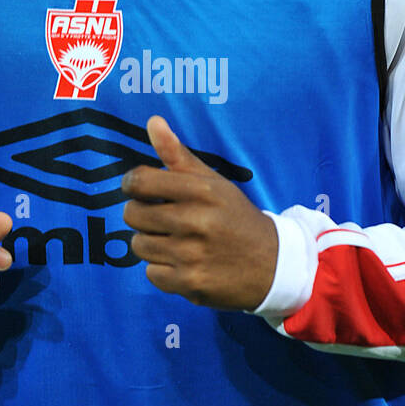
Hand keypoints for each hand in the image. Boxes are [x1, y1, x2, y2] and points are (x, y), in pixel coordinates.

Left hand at [121, 115, 277, 309]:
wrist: (273, 266)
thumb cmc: (236, 218)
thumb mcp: (214, 183)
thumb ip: (178, 155)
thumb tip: (152, 121)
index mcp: (201, 191)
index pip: (139, 181)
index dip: (131, 185)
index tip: (139, 190)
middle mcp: (196, 221)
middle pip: (132, 214)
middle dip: (142, 215)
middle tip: (163, 219)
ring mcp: (192, 255)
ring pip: (138, 245)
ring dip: (151, 244)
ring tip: (176, 242)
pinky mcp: (190, 283)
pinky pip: (150, 273)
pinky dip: (162, 270)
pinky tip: (183, 263)